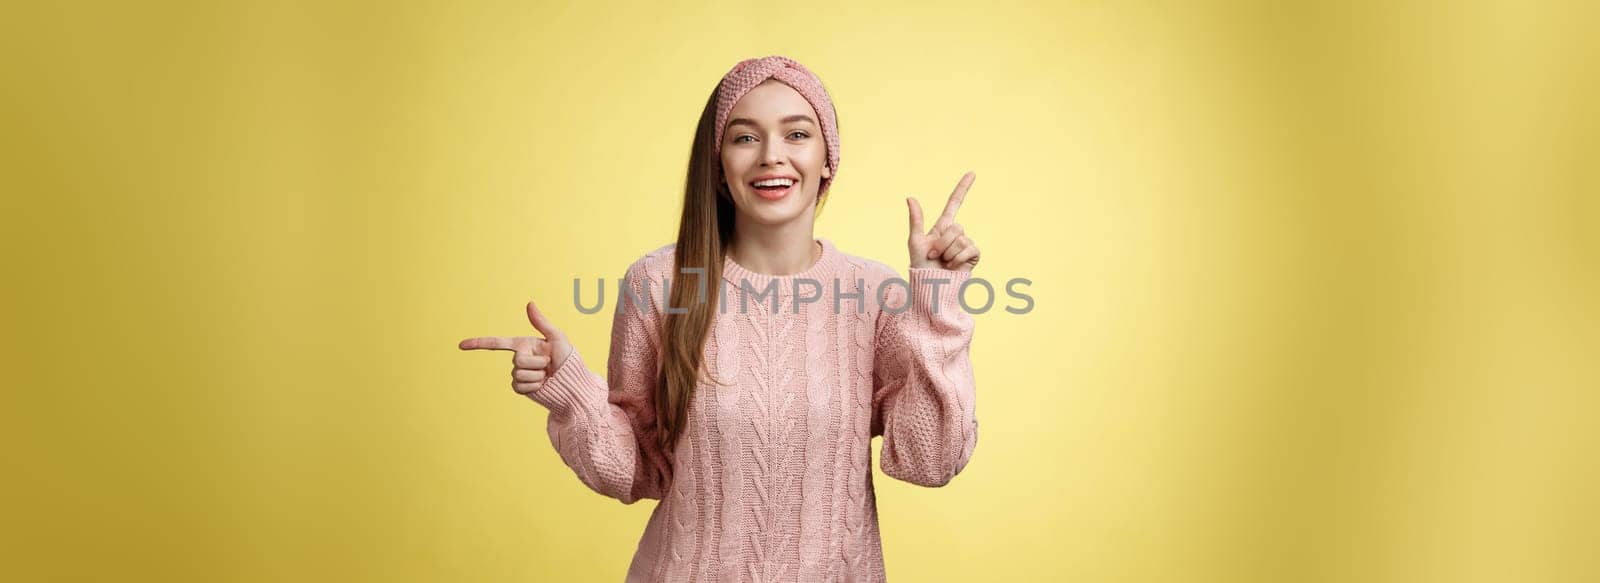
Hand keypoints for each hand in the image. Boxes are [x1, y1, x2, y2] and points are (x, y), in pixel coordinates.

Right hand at [458, 300, 574, 397]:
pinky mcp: (521, 388)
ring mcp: (519, 374)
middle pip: (517, 360)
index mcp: (524, 345)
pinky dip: (534, 386)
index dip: (478, 343)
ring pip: (519, 374)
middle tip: (549, 364)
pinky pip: (520, 386)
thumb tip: (529, 303)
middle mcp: (519, 359)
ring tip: (547, 375)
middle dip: (536, 362)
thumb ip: (541, 322)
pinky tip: (542, 385)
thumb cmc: (568, 359)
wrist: (572, 383)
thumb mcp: (556, 337)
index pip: (497, 344)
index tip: (461, 345)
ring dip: (537, 375)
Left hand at [907, 171, 980, 271]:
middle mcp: (956, 233)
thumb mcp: (915, 242)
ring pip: (960, 238)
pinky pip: (969, 249)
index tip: (972, 173)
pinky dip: (957, 259)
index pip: (954, 203)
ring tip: (943, 263)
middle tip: (934, 256)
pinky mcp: (974, 255)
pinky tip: (952, 267)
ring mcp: (965, 244)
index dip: (963, 188)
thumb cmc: (921, 267)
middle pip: (955, 226)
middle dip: (941, 243)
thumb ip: (916, 220)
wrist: (931, 287)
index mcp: (942, 227)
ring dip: (948, 253)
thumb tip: (910, 197)